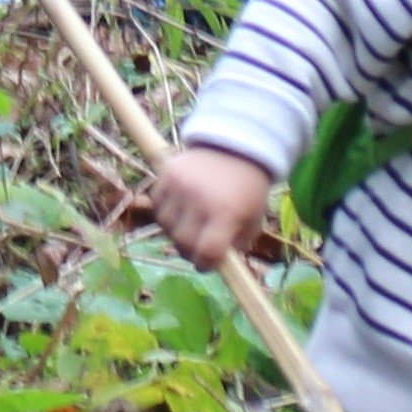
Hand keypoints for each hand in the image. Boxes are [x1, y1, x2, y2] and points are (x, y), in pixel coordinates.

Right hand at [144, 145, 275, 267]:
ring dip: (176, 232)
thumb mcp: (254, 218)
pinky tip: (182, 208)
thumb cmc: (247, 189)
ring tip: (191, 223)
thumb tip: (217, 266)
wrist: (236, 145)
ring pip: (166, 227)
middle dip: (190, 250)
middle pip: (183, 243)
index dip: (206, 264)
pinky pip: (157, 207)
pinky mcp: (165, 175)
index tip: (209, 263)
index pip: (207, 252)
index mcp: (227, 212)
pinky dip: (167, 213)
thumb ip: (237, 245)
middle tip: (198, 246)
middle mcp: (199, 199)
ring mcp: (179, 186)